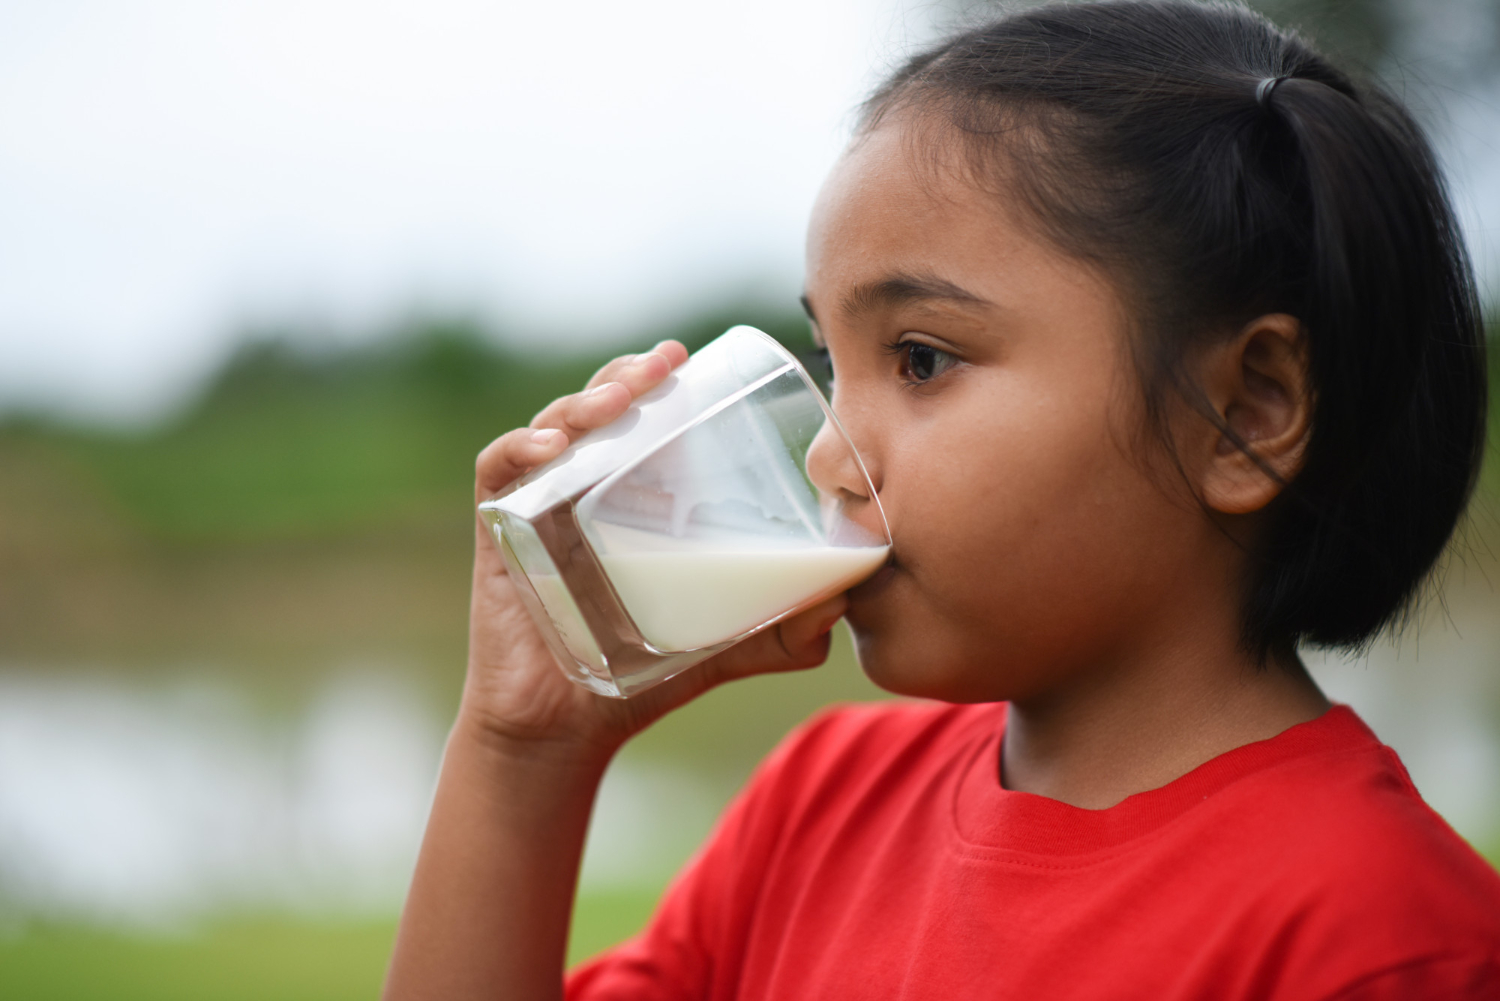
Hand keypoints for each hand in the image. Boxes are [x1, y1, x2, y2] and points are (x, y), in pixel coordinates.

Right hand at [462, 340, 847, 762]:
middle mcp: (579, 491)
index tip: (688, 356)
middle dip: (625, 375)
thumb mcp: (722, 647)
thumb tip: (844, 602)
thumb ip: (781, 629)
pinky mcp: (498, 532)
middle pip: (596, 408)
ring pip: (552, 427)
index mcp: (628, 500)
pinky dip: (520, 447)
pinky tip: (553, 447)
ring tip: (618, 397)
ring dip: (583, 401)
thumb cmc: (640, 679)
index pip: (638, 418)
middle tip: (662, 363)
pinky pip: (497, 471)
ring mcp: (535, 507)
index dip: (656, 378)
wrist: (567, 732)